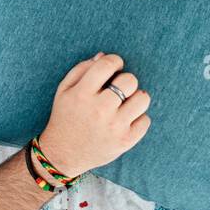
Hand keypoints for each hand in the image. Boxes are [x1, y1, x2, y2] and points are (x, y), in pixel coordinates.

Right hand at [38, 52, 150, 178]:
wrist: (64, 153)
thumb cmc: (65, 117)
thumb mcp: (63, 90)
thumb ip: (81, 70)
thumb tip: (103, 56)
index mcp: (82, 94)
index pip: (106, 65)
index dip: (115, 61)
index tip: (114, 66)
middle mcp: (100, 109)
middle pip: (129, 80)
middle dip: (126, 79)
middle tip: (119, 87)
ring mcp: (115, 126)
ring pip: (142, 99)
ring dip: (136, 97)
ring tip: (126, 102)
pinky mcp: (126, 141)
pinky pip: (145, 120)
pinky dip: (138, 117)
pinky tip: (126, 119)